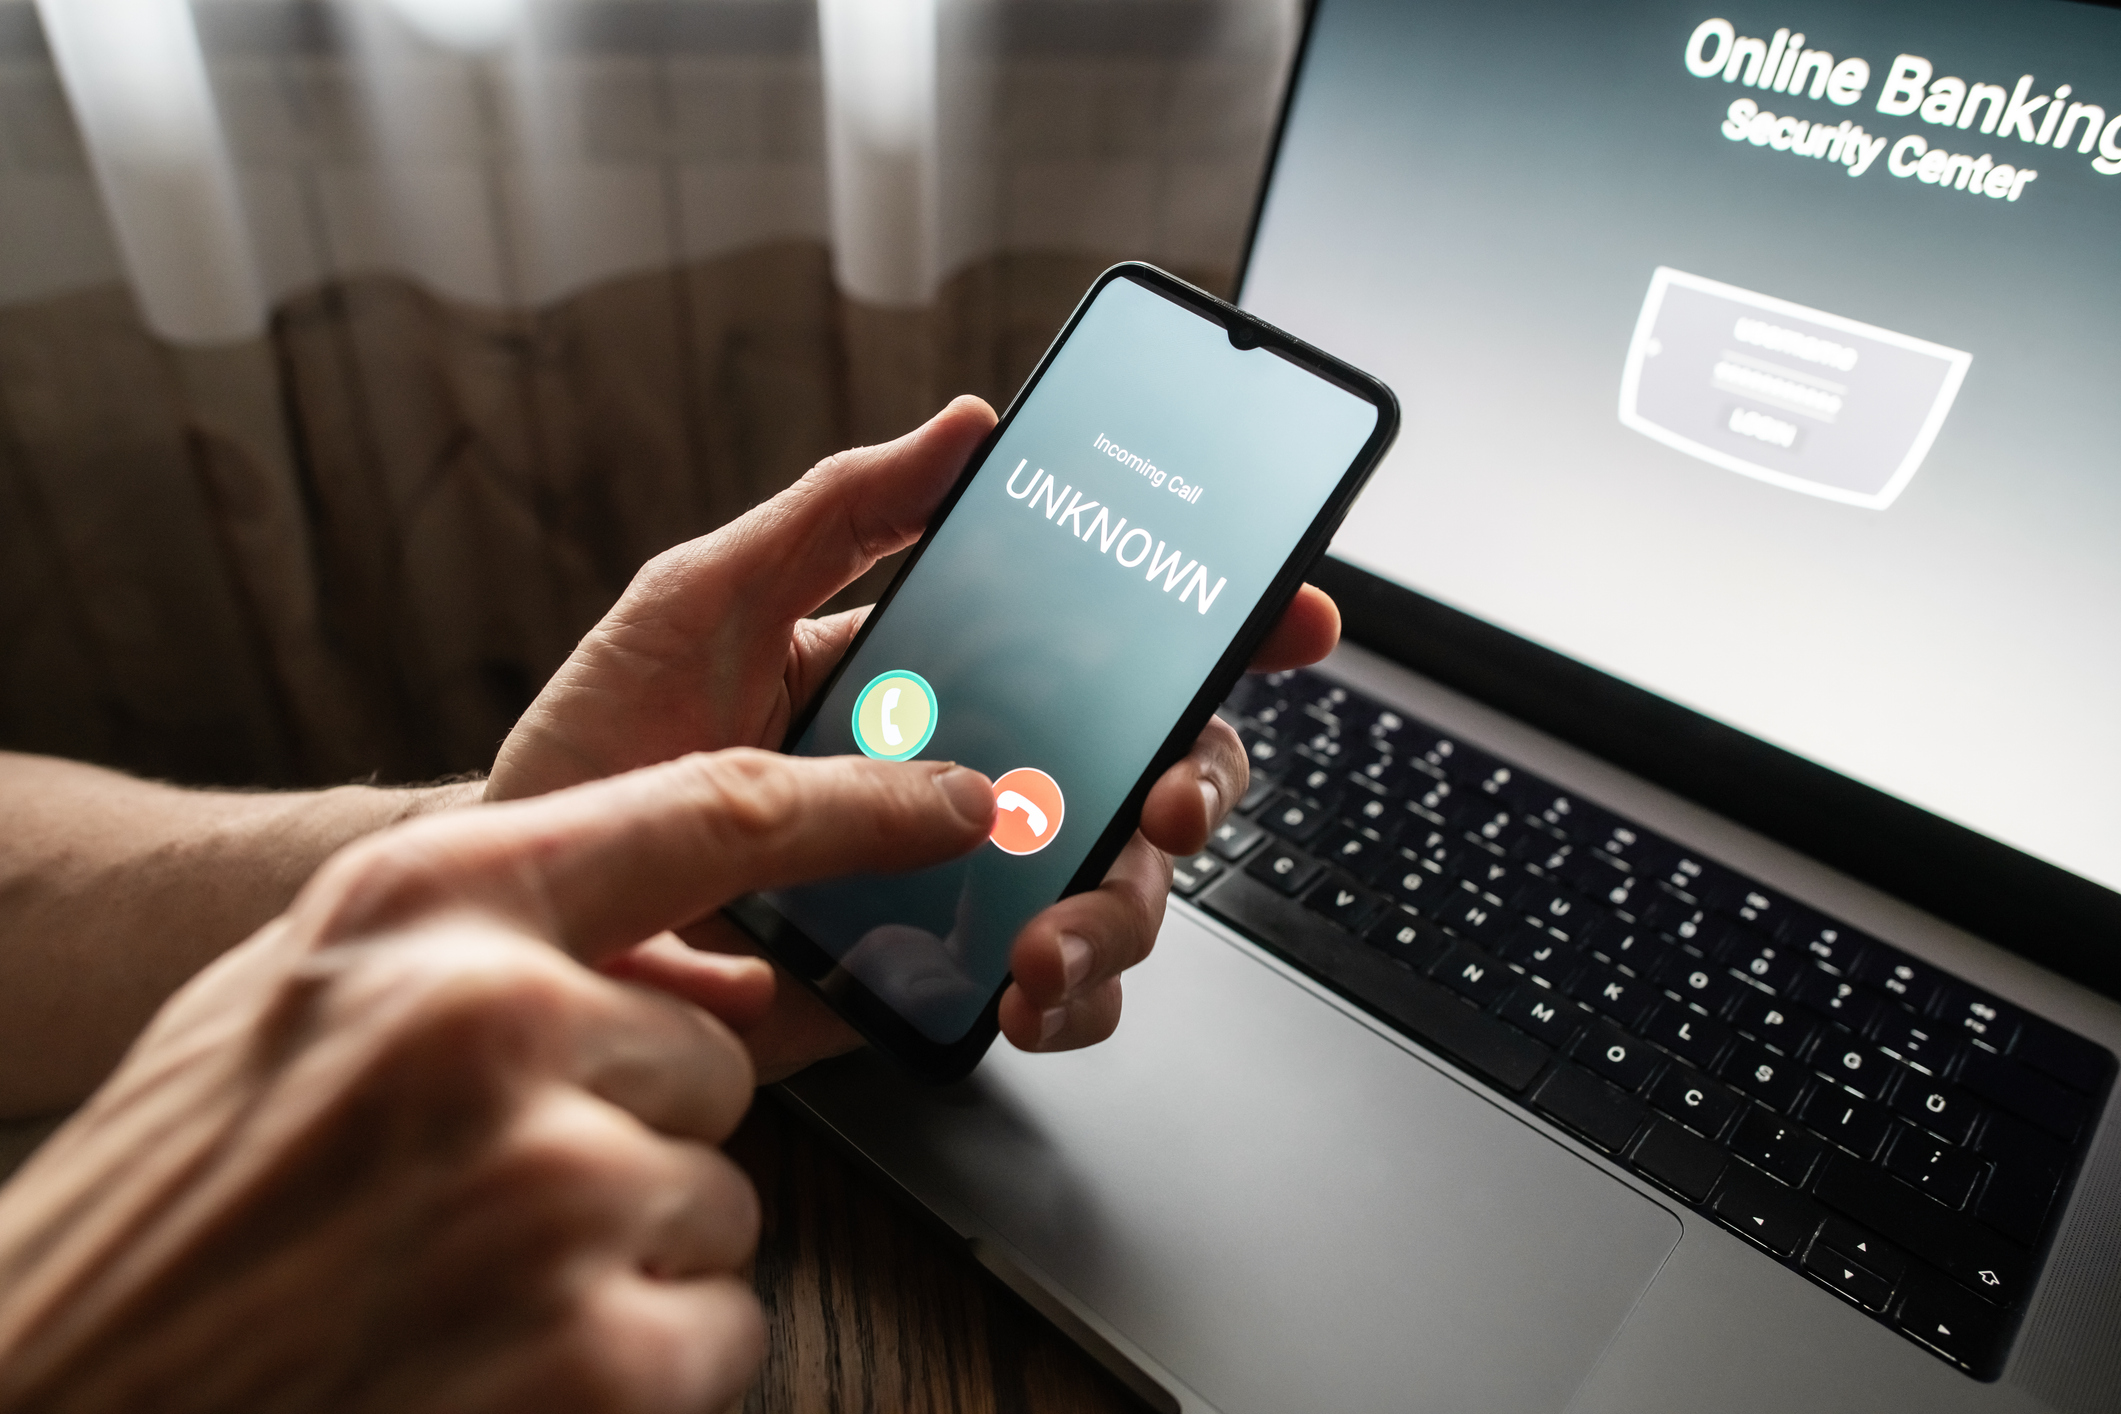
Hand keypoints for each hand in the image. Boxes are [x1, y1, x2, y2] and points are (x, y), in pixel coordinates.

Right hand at [0, 751, 996, 1413]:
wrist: (62, 1396)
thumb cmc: (175, 1203)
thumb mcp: (302, 998)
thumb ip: (482, 937)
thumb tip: (688, 944)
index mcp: (425, 908)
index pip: (713, 813)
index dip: (860, 804)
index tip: (961, 801)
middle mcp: (497, 1020)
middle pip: (717, 1056)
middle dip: (633, 1127)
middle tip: (478, 1195)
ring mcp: (551, 1189)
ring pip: (721, 1196)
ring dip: (625, 1253)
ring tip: (464, 1285)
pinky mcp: (596, 1355)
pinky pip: (721, 1326)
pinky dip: (637, 1361)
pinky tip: (499, 1365)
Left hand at [489, 397, 1339, 1077]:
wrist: (528, 909)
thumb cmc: (605, 739)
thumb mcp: (706, 594)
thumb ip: (839, 512)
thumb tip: (967, 424)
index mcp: (943, 665)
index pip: (1112, 636)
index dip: (1218, 626)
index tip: (1290, 617)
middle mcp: (975, 769)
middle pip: (1152, 767)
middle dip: (1197, 781)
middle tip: (1165, 793)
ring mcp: (962, 879)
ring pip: (1122, 889)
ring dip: (1126, 912)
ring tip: (1053, 937)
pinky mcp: (933, 977)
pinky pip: (1053, 992)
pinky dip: (1071, 1000)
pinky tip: (1025, 996)